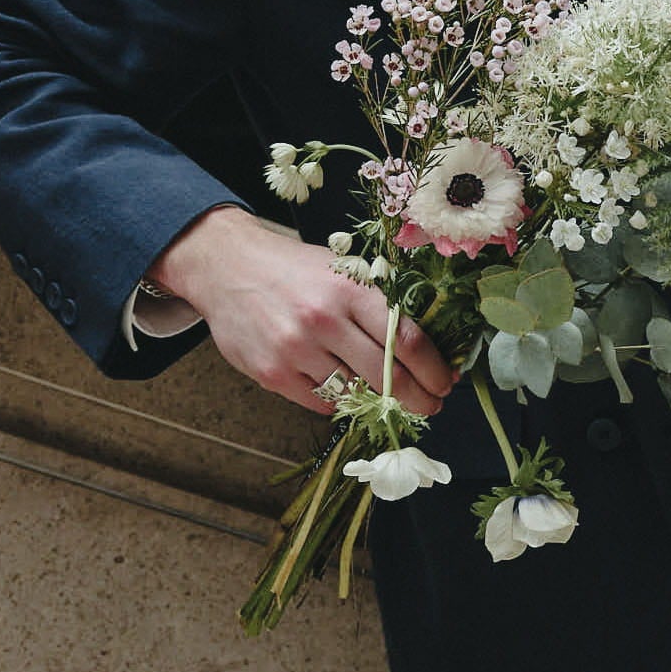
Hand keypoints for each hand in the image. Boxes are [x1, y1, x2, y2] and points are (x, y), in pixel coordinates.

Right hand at [151, 206, 453, 420]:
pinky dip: (338, 400)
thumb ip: (378, 304)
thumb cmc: (293, 269)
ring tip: (388, 396)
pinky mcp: (273, 374)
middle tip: (431, 405)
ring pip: (355, 393)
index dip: (433, 370)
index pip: (406, 341)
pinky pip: (321, 402)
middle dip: (418, 399)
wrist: (225, 266)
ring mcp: (296, 350)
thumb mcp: (341, 271)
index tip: (445, 382)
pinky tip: (343, 388)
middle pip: (388, 376)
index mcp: (349, 290)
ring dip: (378, 400)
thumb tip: (425, 348)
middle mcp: (323, 321)